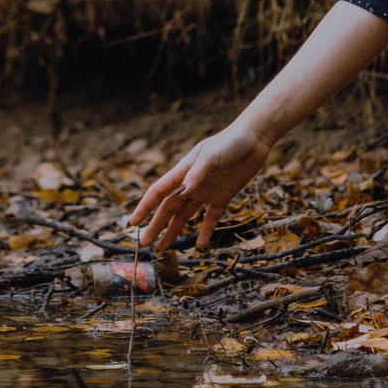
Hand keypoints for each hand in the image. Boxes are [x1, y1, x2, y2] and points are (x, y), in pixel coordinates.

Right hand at [126, 126, 268, 248]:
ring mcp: (206, 192)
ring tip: (164, 248)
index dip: (144, 208)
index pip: (158, 193)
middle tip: (144, 244)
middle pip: (169, 208)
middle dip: (156, 226)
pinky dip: (205, 232)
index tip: (133, 223)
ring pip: (185, 216)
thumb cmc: (230, 143)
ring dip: (174, 231)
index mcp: (183, 172)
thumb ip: (197, 174)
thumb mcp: (211, 156)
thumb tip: (182, 192)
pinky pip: (211, 218)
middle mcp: (191, 184)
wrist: (254, 139)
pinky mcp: (222, 197)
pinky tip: (200, 245)